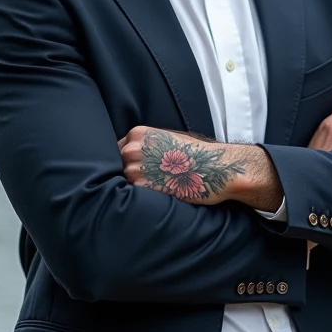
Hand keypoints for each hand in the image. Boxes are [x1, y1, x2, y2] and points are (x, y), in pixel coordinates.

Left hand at [119, 127, 246, 205]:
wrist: (214, 167)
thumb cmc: (196, 154)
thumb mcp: (168, 140)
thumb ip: (146, 147)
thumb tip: (131, 158)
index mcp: (139, 134)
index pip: (117, 149)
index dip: (126, 161)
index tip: (136, 169)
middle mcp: (133, 148)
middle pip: (117, 165)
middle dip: (128, 174)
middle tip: (146, 181)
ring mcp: (136, 167)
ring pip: (123, 181)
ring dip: (134, 186)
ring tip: (153, 188)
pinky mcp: (143, 186)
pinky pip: (132, 194)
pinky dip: (141, 197)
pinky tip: (156, 195)